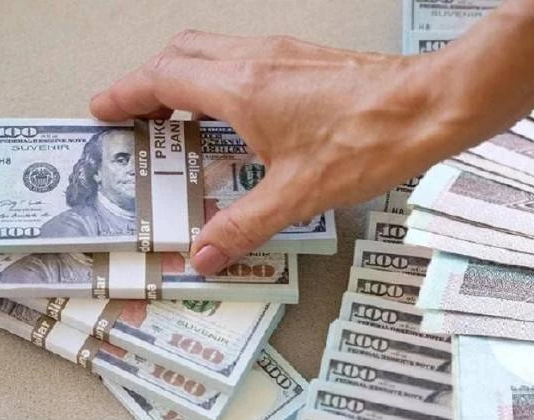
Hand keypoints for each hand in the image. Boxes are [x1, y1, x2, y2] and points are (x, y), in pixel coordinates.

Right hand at [90, 31, 448, 274]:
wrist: (429, 106)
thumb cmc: (371, 138)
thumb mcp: (297, 194)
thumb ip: (243, 225)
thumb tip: (206, 253)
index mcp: (241, 89)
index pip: (161, 79)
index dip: (125, 94)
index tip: (104, 108)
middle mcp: (256, 61)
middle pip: (180, 54)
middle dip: (149, 82)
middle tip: (137, 114)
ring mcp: (283, 55)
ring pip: (213, 51)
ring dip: (186, 78)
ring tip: (180, 118)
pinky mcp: (306, 62)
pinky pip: (246, 60)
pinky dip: (222, 79)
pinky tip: (240, 116)